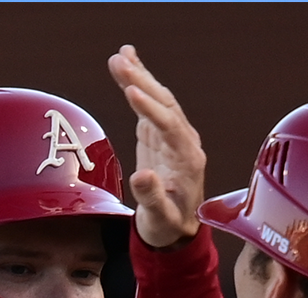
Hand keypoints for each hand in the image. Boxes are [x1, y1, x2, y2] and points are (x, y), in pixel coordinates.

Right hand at [107, 45, 204, 249]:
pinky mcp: (159, 134)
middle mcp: (184, 142)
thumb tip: (140, 177)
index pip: (170, 126)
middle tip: (119, 62)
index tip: (130, 91)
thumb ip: (152, 199)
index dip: (150, 108)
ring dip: (139, 76)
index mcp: (189, 160)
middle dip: (141, 82)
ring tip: (119, 55)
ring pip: (158, 99)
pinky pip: (150, 104)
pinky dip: (138, 83)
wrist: (177, 231)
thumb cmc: (169, 228)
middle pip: (164, 105)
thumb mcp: (160, 220)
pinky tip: (127, 62)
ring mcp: (173, 136)